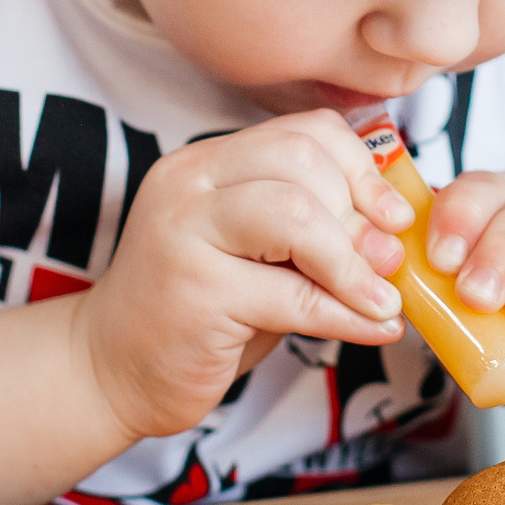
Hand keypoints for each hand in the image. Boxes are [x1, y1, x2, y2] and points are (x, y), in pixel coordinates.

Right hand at [74, 112, 415, 440]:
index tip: (392, 215)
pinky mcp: (193, 293)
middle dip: (359, 215)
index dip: (361, 169)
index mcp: (205, 162)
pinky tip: (373, 328)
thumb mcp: (258, 255)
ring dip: (354, 263)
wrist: (109, 372)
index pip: (302, 132)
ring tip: (382, 298)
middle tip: (387, 263)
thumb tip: (395, 230)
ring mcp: (183, 234)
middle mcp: (188, 184)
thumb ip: (314, 231)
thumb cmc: (198, 313)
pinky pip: (293, 295)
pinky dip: (347, 314)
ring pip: (297, 215)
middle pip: (302, 162)